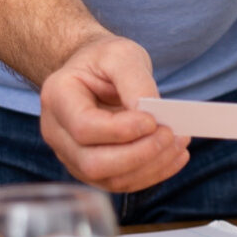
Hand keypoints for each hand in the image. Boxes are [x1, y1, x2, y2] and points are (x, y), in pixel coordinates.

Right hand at [38, 32, 186, 192]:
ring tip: (179, 142)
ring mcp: (72, 156)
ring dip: (151, 166)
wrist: (94, 72)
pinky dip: (153, 173)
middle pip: (93, 163)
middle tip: (170, 134)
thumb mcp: (120, 54)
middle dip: (138, 154)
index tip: (152, 120)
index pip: (84, 127)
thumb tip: (151, 112)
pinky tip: (174, 155)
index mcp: (58, 97)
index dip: (121, 130)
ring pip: (110, 179)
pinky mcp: (93, 170)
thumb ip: (135, 80)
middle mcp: (58, 133)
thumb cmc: (103, 61)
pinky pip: (122, 182)